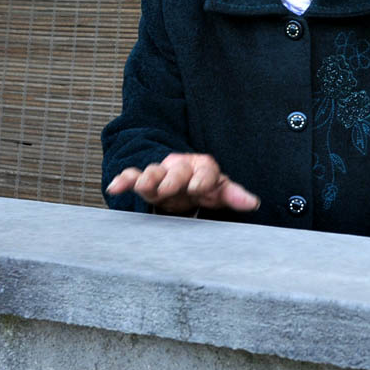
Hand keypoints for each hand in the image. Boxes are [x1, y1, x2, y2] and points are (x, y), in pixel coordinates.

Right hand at [106, 153, 259, 215]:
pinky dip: (124, 180)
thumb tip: (253, 203)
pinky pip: (132, 176)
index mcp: (204, 168)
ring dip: (147, 179)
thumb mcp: (220, 190)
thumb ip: (234, 195)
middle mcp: (182, 167)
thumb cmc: (206, 186)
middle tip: (167, 189)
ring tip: (142, 187)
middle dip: (172, 180)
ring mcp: (162, 173)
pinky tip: (115, 187)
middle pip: (177, 171)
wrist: (184, 180)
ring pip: (153, 172)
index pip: (205, 171)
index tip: (198, 189)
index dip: (202, 180)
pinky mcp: (145, 180)